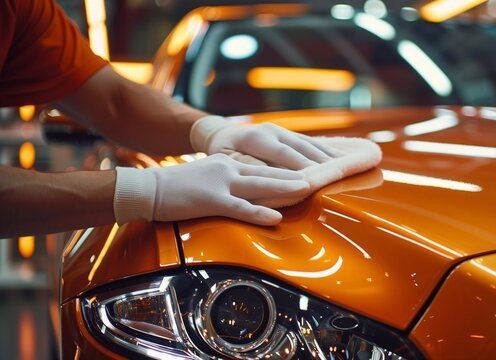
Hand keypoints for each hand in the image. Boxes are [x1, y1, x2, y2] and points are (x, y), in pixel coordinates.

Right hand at [113, 154, 308, 224]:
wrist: (151, 188)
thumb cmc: (181, 186)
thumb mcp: (211, 175)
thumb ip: (233, 178)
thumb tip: (256, 188)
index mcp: (230, 162)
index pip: (266, 165)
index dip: (289, 168)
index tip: (311, 170)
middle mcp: (229, 168)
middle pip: (269, 172)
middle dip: (295, 175)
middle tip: (320, 176)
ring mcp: (221, 183)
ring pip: (260, 186)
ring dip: (285, 189)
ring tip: (307, 190)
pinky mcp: (211, 200)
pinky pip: (240, 208)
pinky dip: (259, 213)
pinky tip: (275, 217)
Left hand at [190, 116, 338, 169]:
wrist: (221, 134)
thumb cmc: (222, 154)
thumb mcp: (226, 161)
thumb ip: (247, 167)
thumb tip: (265, 175)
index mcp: (255, 138)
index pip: (282, 155)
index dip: (300, 168)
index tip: (315, 182)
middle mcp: (271, 131)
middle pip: (300, 149)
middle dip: (320, 163)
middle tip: (338, 177)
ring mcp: (281, 130)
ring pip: (308, 144)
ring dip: (327, 157)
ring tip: (347, 169)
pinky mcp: (288, 133)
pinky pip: (309, 143)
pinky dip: (325, 152)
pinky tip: (340, 160)